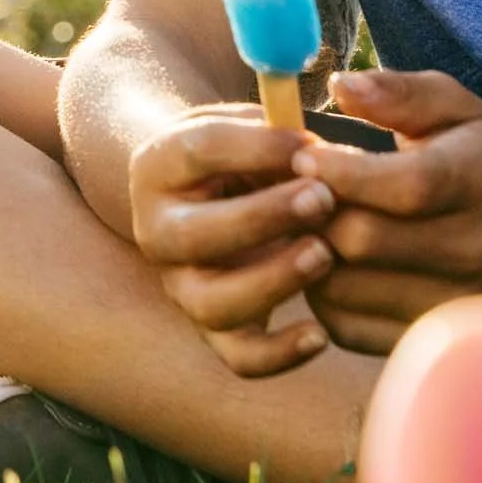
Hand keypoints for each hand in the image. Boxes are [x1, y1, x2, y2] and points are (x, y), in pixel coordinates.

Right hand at [128, 103, 338, 377]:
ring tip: (323, 254)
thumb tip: (319, 152)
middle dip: (263, 217)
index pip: (198, 151)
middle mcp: (157, 232)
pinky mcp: (214, 329)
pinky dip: (279, 354)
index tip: (309, 143)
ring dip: (272, 282)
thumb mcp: (249, 124)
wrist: (211, 193)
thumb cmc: (244, 150)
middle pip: (195, 235)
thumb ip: (276, 131)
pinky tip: (320, 334)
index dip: (256, 146)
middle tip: (322, 199)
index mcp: (159, 166)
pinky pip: (238, 357)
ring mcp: (182, 286)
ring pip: (212, 304)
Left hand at [291, 71, 481, 354]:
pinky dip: (320, 297)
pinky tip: (319, 261)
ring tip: (297, 221)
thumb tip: (340, 85)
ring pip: (346, 290)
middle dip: (311, 212)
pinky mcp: (425, 334)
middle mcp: (469, 247)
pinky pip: (349, 329)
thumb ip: (398, 93)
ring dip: (307, 254)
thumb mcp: (455, 106)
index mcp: (477, 180)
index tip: (302, 154)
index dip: (342, 172)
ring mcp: (449, 301)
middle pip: (364, 241)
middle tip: (286, 188)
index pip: (405, 186)